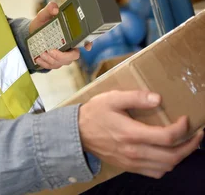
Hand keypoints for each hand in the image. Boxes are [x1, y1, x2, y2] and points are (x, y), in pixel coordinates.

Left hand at [29, 1, 91, 69]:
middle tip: (51, 51)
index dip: (88, 43)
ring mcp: (63, 55)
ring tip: (42, 53)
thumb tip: (55, 9)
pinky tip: (39, 58)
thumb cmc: (42, 23)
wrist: (32, 33)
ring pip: (62, 62)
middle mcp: (70, 46)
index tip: (87, 47)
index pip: (84, 39)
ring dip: (52, 60)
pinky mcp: (55, 62)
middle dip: (62, 56)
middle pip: (74, 56)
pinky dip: (46, 63)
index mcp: (71, 34)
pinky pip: (53, 66)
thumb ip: (49, 9)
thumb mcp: (44, 15)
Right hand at [79, 90, 202, 178]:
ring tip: (187, 143)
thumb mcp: (112, 98)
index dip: (182, 129)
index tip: (186, 119)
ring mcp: (133, 162)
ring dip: (181, 156)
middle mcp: (135, 152)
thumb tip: (158, 98)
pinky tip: (169, 153)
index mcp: (131, 134)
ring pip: (166, 167)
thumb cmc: (95, 113)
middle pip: (172, 156)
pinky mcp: (130, 167)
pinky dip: (168, 165)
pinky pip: (155, 172)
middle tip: (198, 134)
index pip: (167, 137)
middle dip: (190, 145)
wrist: (77, 133)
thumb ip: (135, 97)